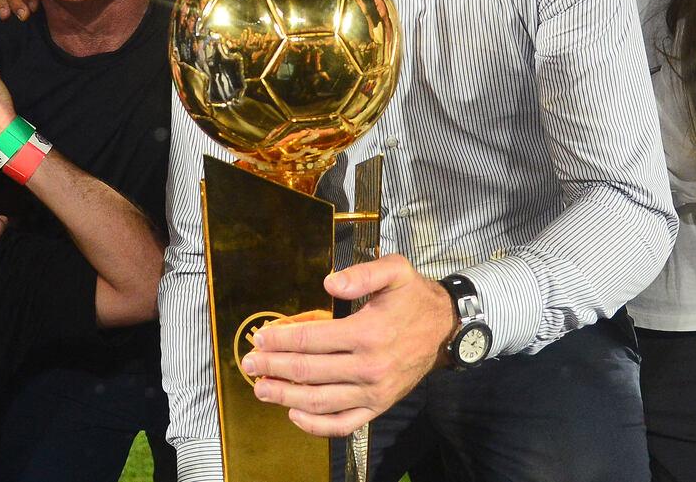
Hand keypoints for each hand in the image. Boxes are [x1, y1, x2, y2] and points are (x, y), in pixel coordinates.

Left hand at [237, 254, 456, 436]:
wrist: (446, 329)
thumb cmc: (414, 297)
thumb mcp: (395, 270)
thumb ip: (362, 273)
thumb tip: (329, 283)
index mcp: (368, 332)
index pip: (311, 339)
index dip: (281, 338)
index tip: (260, 336)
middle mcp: (369, 367)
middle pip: (308, 371)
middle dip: (273, 367)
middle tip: (249, 363)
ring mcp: (373, 392)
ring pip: (319, 401)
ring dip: (285, 397)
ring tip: (261, 389)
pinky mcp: (378, 407)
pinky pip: (343, 424)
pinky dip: (315, 425)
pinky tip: (294, 415)